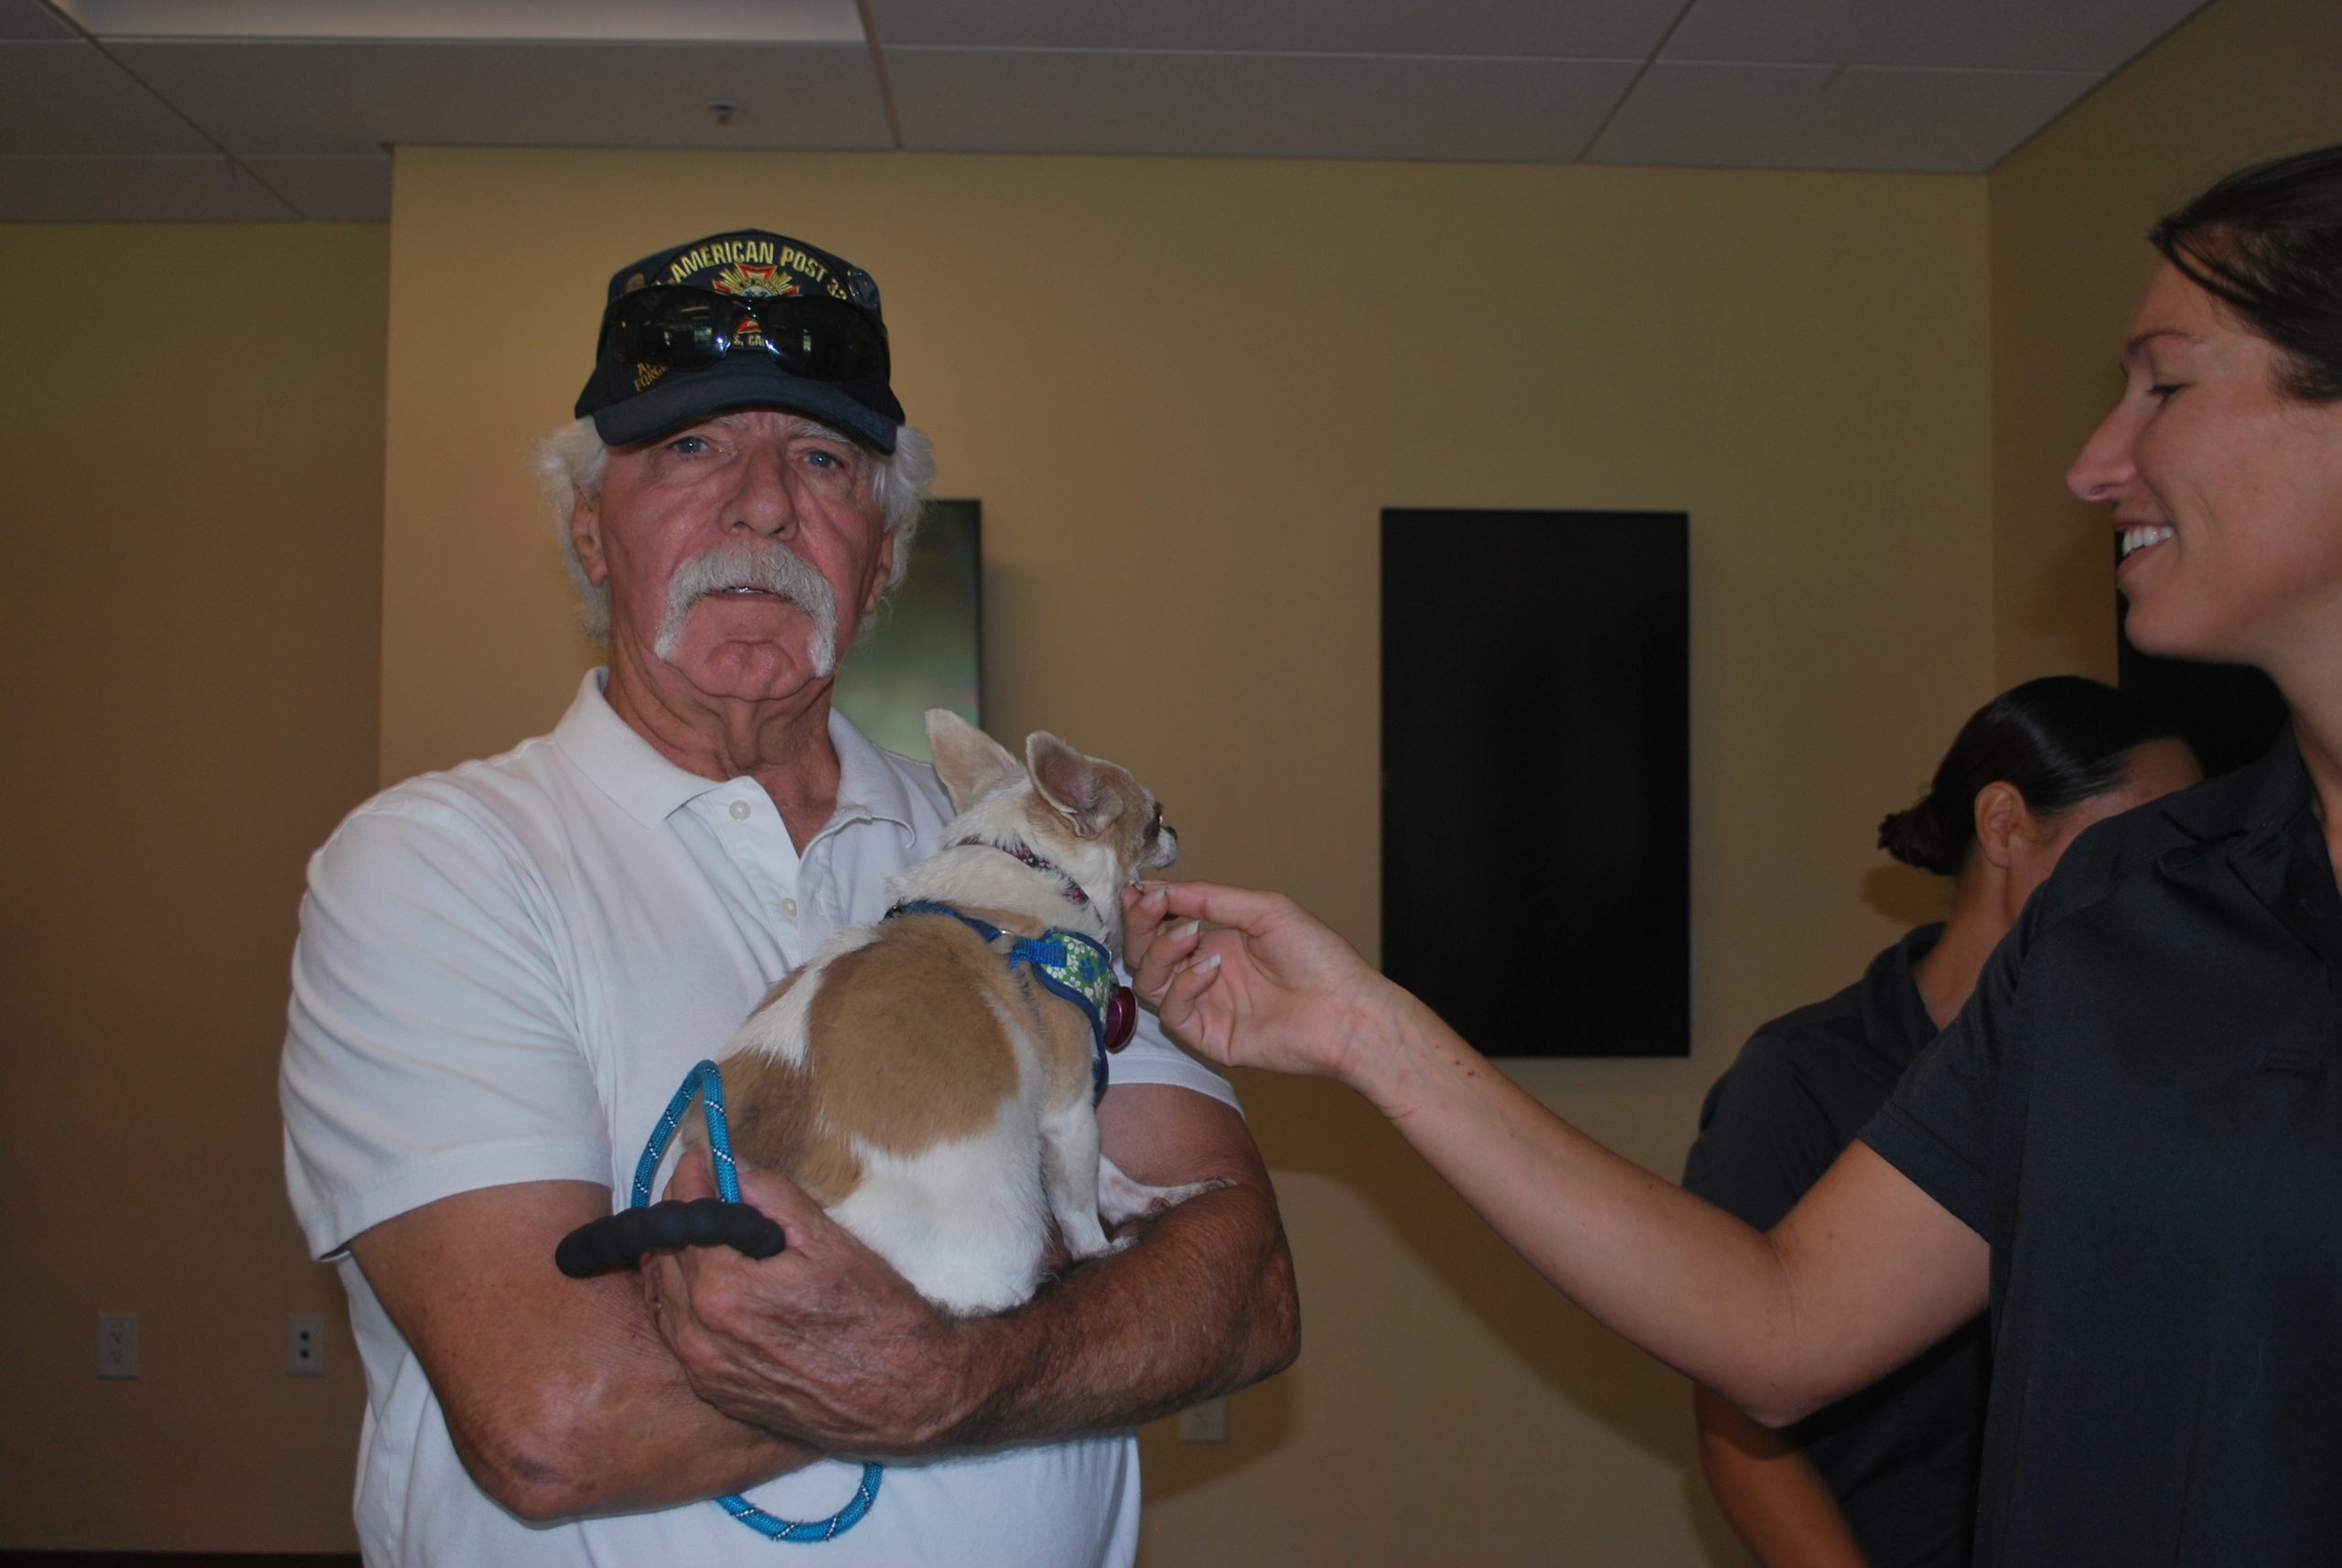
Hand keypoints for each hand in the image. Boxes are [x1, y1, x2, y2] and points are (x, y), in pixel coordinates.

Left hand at [641, 1151, 970, 1454]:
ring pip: (665, 1299)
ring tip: (709, 1233)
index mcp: (722, 1292)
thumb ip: (772, 1198)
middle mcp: (699, 1337)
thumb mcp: (828, 1242)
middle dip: (679, 1216)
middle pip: (661, 1257)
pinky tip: (717, 1285)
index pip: (681, 1217)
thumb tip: (733, 1168)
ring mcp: (704, 1371)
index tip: (699, 1157)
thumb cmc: (875, 1314)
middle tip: (706, 1190)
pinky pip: (680, 1335)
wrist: (903, 1395)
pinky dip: (686, 1301)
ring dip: (678, 1259)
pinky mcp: (717, 1393)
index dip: (688, 1179)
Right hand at [1121, 881, 1394, 1084]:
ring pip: (1150, 982)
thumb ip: (1210, 899)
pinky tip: (1211, 968)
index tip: (1136, 890)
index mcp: (1219, 941)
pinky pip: (1173, 1013)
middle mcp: (1207, 973)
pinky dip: (1184, 985)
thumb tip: (1161, 889)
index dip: (1146, 908)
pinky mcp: (1210, 1037)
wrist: (1348, 1010)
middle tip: (1148, 907)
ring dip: (1160, 952)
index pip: (1164, 925)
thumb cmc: (1320, 958)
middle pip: (1146, 953)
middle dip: (1140, 926)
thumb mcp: (1264, 910)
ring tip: (1188, 936)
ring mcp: (1206, 1006)